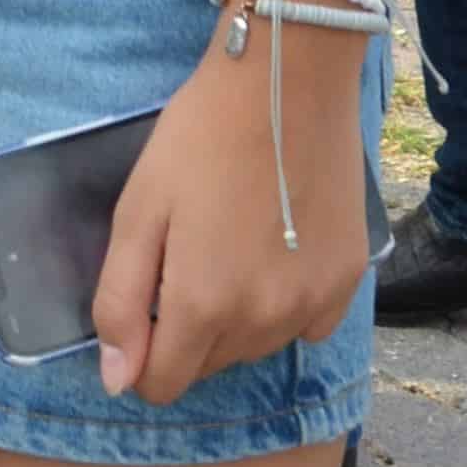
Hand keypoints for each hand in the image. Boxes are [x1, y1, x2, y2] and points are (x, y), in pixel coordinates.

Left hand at [90, 21, 370, 405]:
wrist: (286, 81)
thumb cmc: (199, 139)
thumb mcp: (138, 211)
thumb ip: (119, 303)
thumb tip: (117, 382)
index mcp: (203, 305)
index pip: (162, 384)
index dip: (141, 358)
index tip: (143, 309)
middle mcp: (264, 321)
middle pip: (209, 366)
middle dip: (185, 332)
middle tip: (185, 257)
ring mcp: (313, 303)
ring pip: (256, 348)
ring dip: (235, 320)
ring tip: (229, 247)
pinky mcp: (349, 280)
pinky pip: (306, 326)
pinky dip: (285, 306)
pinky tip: (276, 253)